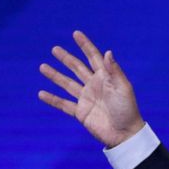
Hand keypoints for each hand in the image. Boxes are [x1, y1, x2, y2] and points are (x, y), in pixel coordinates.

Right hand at [38, 30, 144, 147]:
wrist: (125, 134)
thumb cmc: (127, 110)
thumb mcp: (123, 88)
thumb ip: (114, 71)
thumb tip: (107, 51)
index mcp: (106, 78)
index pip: (94, 58)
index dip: (85, 46)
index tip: (76, 33)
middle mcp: (95, 86)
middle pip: (78, 68)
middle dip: (66, 58)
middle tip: (55, 49)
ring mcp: (86, 99)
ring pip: (67, 84)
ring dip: (55, 76)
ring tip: (42, 67)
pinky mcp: (81, 113)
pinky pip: (64, 104)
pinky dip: (52, 99)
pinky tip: (41, 93)